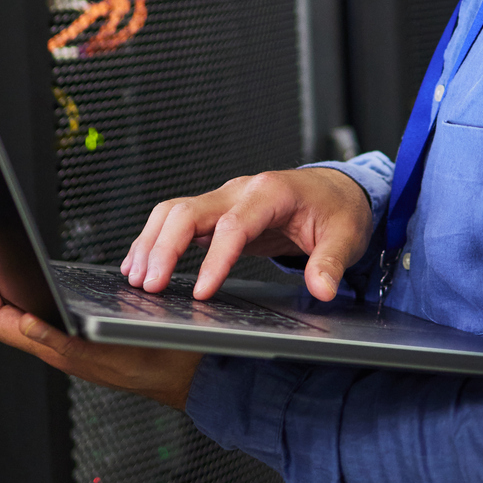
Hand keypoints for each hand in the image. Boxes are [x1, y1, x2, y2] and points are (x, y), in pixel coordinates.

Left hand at [0, 238, 201, 410]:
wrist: (184, 374)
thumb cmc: (158, 363)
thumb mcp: (114, 350)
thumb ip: (65, 343)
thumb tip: (25, 324)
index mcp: (56, 349)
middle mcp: (51, 347)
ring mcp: (59, 342)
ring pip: (8, 314)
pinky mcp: (71, 337)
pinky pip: (28, 313)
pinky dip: (12, 291)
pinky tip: (13, 278)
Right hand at [121, 167, 374, 301]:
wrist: (335, 190)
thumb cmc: (338, 210)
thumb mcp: (346, 236)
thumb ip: (331, 262)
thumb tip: (322, 288)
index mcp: (271, 193)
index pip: (233, 225)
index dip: (215, 259)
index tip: (202, 292)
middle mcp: (240, 190)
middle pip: (188, 211)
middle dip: (164, 248)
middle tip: (150, 286)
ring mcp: (224, 198)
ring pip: (174, 212)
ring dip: (151, 243)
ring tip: (137, 279)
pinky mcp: (216, 211)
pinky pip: (177, 220)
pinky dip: (155, 240)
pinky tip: (141, 264)